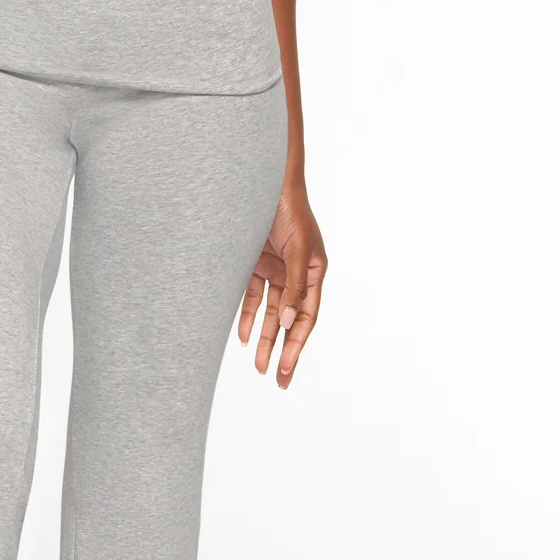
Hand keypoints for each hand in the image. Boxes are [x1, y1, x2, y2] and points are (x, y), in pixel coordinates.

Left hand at [238, 180, 326, 387]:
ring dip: (265, 339)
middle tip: (279, 379)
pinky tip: (245, 337)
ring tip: (259, 366)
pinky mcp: (253, 264)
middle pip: (290, 320)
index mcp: (314, 272)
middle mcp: (295, 275)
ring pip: (270, 313)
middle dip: (284, 350)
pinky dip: (248, 317)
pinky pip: (251, 297)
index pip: (308, 315)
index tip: (287, 366)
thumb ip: (295, 284)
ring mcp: (274, 270)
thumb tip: (291, 320)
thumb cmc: (288, 208)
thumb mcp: (298, 248)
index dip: (298, 342)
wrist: (262, 180)